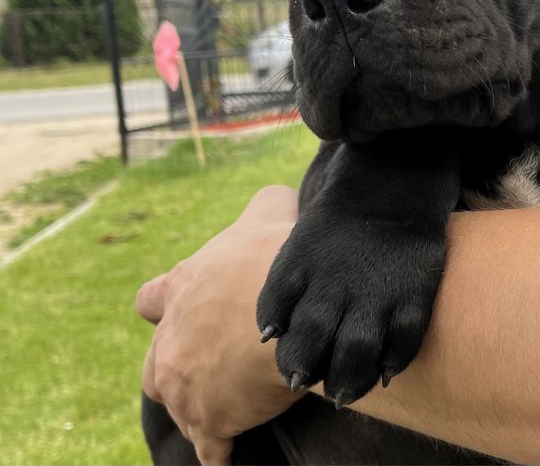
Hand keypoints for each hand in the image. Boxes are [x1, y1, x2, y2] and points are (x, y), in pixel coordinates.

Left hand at [136, 186, 300, 464]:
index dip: (166, 304)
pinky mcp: (210, 423)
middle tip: (207, 365)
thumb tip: (277, 194)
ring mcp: (185, 387)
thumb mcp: (270, 210)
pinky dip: (219, 451)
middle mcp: (172, 340)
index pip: (153, 297)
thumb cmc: (277, 258)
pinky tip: (230, 453)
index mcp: (182, 288)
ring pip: (176, 406)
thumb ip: (265, 202)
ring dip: (195, 407)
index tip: (184, 310)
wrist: (292, 316)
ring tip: (222, 409)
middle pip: (154, 363)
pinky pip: (210, 449)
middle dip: (176, 365)